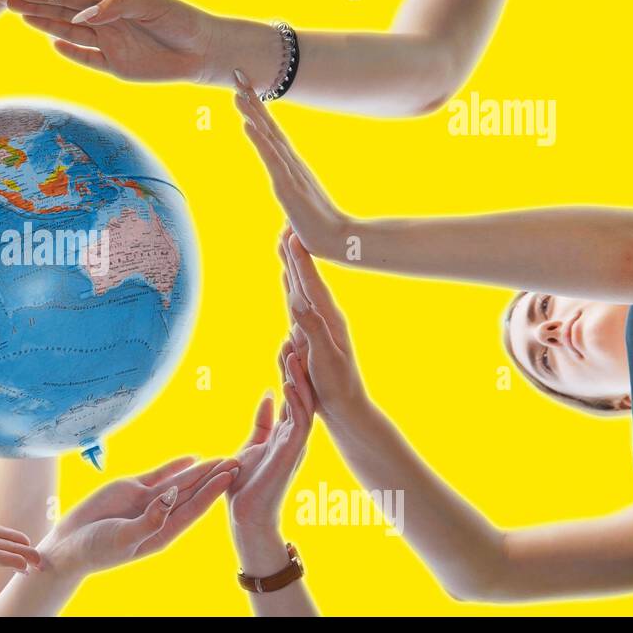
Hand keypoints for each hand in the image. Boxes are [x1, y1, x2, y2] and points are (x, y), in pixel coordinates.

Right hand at [7, 0, 222, 83]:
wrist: (202, 51)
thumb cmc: (181, 22)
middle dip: (37, 6)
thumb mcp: (152, 6)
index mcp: (114, 1)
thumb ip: (120, 6)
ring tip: (22, 17)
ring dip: (47, 26)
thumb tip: (88, 14)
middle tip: (8, 1)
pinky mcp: (116, 66)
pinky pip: (88, 58)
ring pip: (70, 34)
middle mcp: (107, 21)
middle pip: (65, 13)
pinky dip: (71, 52)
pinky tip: (53, 44)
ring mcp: (110, 43)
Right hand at [41, 456, 238, 577]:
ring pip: (180, 481)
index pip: (195, 507)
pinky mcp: (132, 489)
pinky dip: (176, 465)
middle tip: (239, 459)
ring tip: (223, 457)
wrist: (69, 545)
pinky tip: (193, 458)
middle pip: (194, 492)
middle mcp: (160, 515)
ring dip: (201, 469)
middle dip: (216, 476)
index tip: (231, 474)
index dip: (213, 490)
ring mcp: (148, 501)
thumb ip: (148, 520)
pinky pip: (159, 474)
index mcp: (163, 532)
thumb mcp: (123, 538)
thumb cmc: (96, 549)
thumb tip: (171, 497)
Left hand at [228, 352, 314, 542]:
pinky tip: (286, 381)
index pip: (293, 392)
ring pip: (305, 402)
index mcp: (287, 431)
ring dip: (299, 377)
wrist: (246, 516)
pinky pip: (299, 421)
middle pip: (303, 392)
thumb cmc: (246, 484)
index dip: (292, 367)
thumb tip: (268, 395)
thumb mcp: (253, 444)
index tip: (289, 341)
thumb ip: (263, 421)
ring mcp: (296, 444)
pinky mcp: (292, 453)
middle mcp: (296, 435)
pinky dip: (295, 400)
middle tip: (297, 336)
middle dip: (300, 365)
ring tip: (294, 351)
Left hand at [235, 74, 352, 258]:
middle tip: (237, 74)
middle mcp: (291, 162)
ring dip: (252, 114)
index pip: (270, 131)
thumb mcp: (297, 204)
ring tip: (238, 93)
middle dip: (252, 100)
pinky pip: (271, 159)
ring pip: (268, 137)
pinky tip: (248, 124)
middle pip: (268, 126)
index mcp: (291, 164)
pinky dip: (259, 140)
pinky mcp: (288, 186)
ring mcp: (290, 172)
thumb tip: (281, 199)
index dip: (257, 108)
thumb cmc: (317, 225)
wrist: (337, 241)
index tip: (243, 86)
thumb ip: (290, 195)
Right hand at [280, 229, 366, 420]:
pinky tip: (291, 283)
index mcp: (327, 317)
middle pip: (305, 277)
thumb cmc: (336, 386)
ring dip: (292, 264)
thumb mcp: (324, 357)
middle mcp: (324, 315)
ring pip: (300, 286)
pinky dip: (292, 286)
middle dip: (294, 252)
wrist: (347, 407)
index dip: (298, 258)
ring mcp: (319, 324)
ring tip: (285, 244)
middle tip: (284, 226)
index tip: (288, 234)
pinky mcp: (313, 334)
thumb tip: (296, 300)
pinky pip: (298, 303)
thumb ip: (311, 328)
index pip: (309, 282)